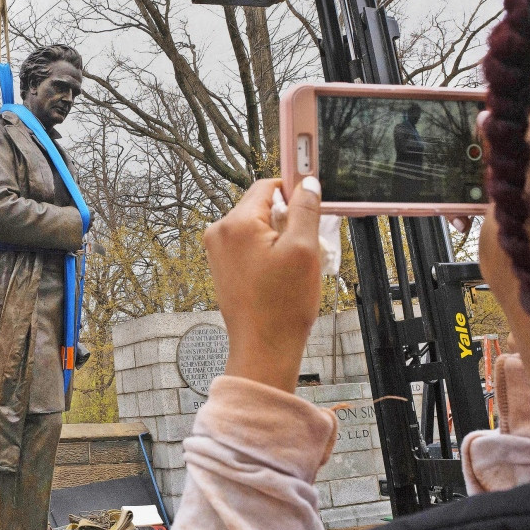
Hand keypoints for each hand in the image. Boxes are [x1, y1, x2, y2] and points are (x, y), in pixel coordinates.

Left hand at [204, 177, 321, 392]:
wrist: (263, 347)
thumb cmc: (282, 306)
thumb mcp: (304, 249)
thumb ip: (305, 209)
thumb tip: (307, 182)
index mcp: (237, 223)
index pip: (268, 186)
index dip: (293, 192)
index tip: (312, 205)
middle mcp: (220, 232)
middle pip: (261, 205)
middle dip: (287, 218)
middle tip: (308, 244)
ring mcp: (217, 250)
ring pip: (256, 226)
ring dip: (279, 236)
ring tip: (295, 264)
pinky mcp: (222, 266)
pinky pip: (248, 244)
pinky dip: (267, 251)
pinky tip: (281, 274)